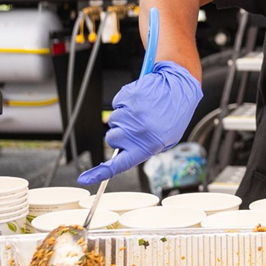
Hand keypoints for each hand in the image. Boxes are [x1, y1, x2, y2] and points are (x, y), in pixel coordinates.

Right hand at [77, 61, 202, 184]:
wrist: (179, 87)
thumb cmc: (174, 114)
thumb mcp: (165, 140)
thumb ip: (143, 148)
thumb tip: (124, 151)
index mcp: (147, 146)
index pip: (119, 165)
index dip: (100, 173)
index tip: (85, 179)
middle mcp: (136, 132)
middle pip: (110, 139)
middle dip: (118, 134)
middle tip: (135, 127)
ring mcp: (131, 114)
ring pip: (113, 120)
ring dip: (123, 117)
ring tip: (143, 111)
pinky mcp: (127, 97)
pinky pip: (116, 103)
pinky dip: (125, 102)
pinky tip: (140, 100)